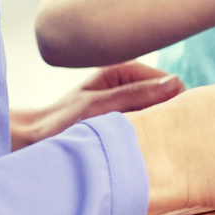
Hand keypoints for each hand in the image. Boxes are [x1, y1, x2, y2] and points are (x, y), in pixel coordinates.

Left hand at [10, 61, 183, 150]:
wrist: (37, 141)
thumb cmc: (62, 122)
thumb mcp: (99, 106)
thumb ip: (136, 94)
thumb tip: (177, 84)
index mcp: (126, 69)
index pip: (171, 83)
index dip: (174, 102)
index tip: (166, 124)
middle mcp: (131, 82)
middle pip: (167, 99)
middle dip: (165, 116)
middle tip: (150, 135)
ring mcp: (130, 101)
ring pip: (159, 114)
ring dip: (154, 127)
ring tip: (140, 141)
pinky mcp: (127, 119)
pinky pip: (148, 125)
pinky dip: (146, 135)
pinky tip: (135, 145)